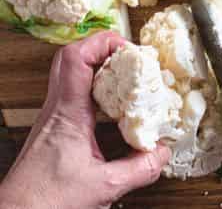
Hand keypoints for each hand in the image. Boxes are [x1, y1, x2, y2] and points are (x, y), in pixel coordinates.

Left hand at [0, 32, 169, 208]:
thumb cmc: (45, 202)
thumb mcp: (104, 187)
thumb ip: (140, 169)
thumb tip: (162, 153)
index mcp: (67, 113)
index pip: (75, 58)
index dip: (104, 43)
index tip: (130, 51)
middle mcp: (57, 109)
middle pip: (71, 57)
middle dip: (102, 48)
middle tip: (128, 58)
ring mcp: (54, 117)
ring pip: (71, 73)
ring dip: (100, 68)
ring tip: (126, 79)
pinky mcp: (55, 128)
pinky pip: (75, 94)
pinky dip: (97, 91)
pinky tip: (114, 108)